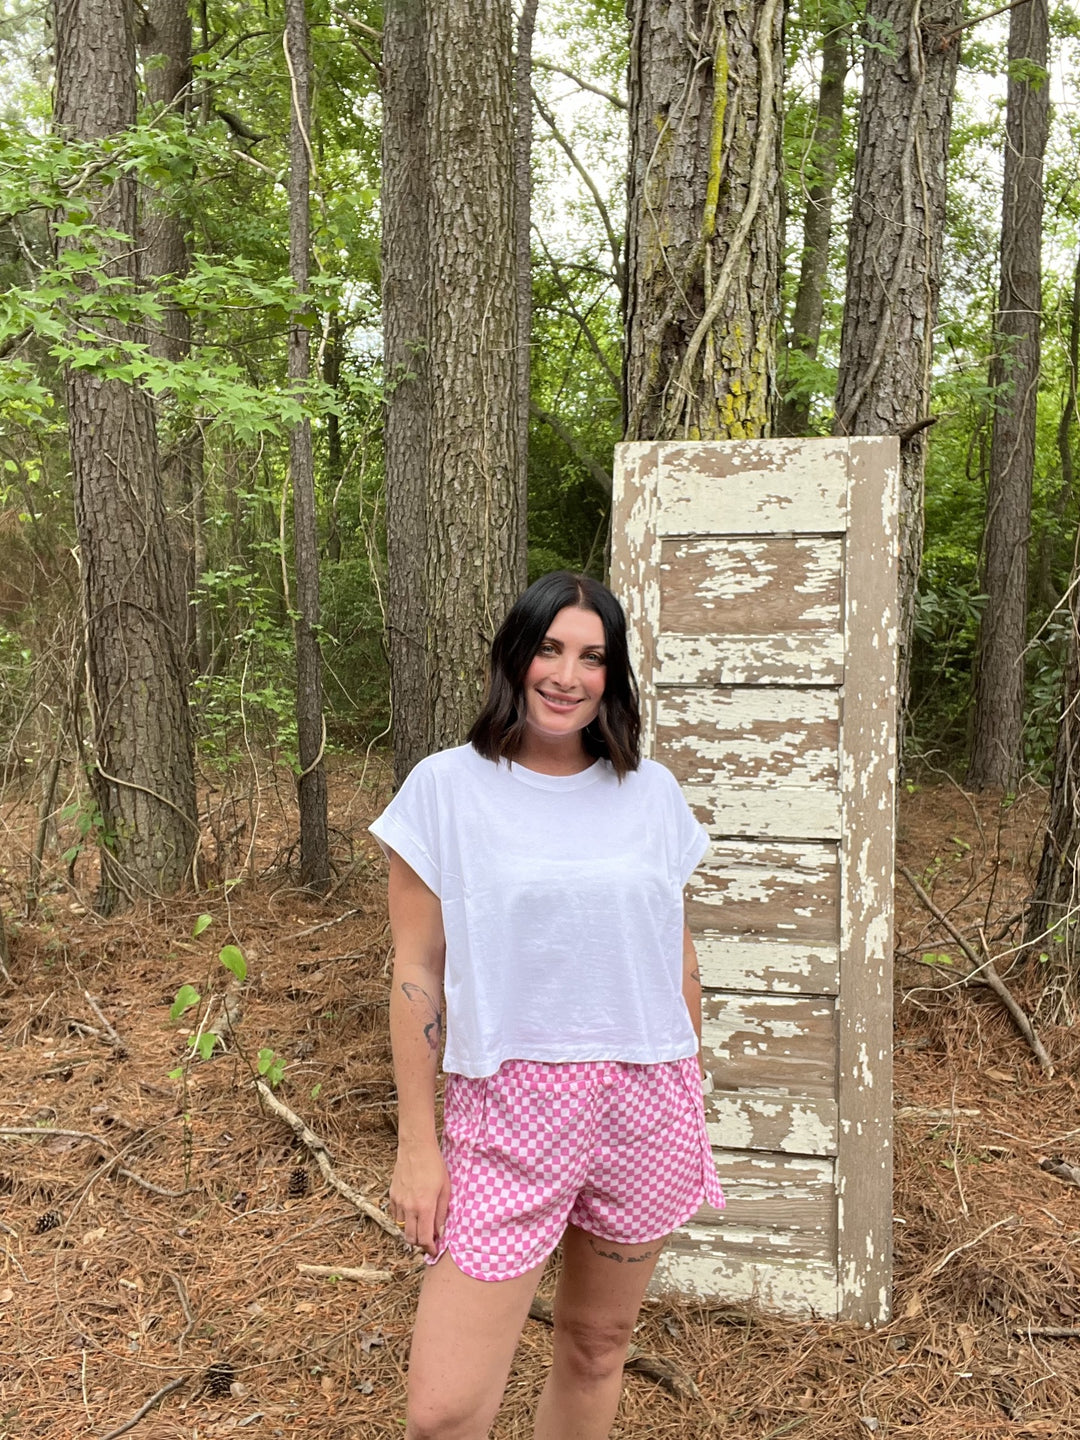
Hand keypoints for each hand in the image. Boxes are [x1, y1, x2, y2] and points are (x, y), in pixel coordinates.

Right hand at [389, 1141, 449, 1255]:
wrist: (416, 1148)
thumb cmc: (434, 1166)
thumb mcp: (445, 1189)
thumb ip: (442, 1213)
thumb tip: (440, 1232)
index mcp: (424, 1207)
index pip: (424, 1238)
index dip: (429, 1248)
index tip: (434, 1250)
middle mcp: (409, 1207)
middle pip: (411, 1238)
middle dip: (420, 1243)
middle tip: (429, 1240)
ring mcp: (398, 1202)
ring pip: (402, 1228)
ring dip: (412, 1231)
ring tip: (422, 1225)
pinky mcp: (392, 1196)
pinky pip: (396, 1216)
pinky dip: (404, 1219)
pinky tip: (413, 1212)